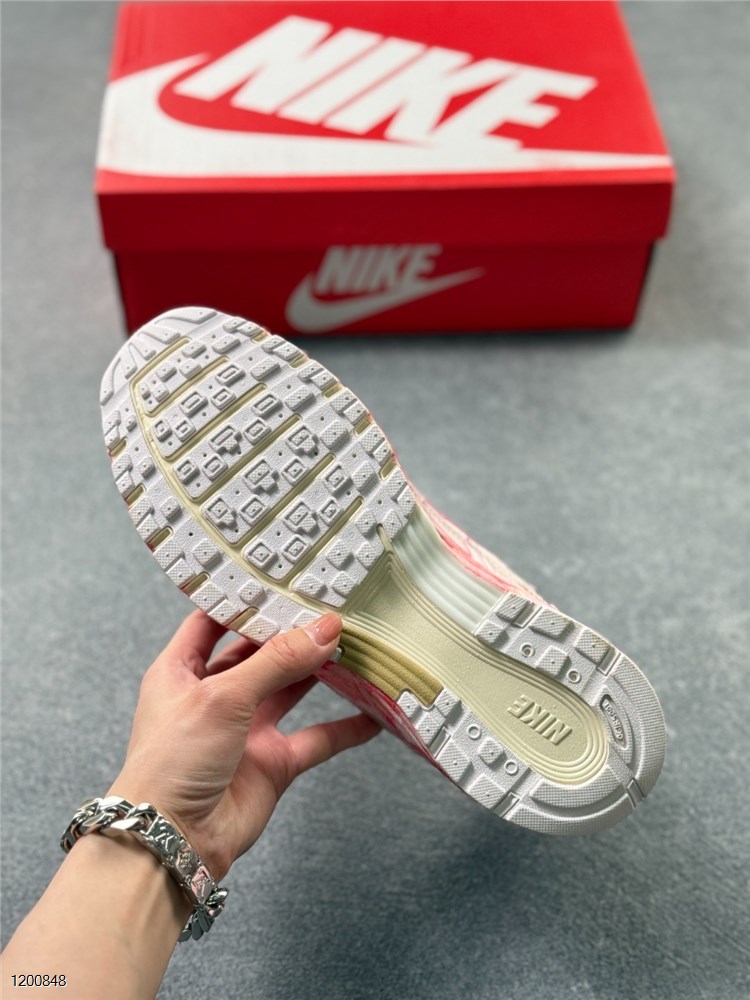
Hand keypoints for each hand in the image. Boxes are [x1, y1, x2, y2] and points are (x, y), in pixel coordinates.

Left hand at [108, 610, 379, 880]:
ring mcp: (245, 729)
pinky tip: (374, 714)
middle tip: (332, 606)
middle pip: (259, 653)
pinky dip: (345, 728)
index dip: (243, 599)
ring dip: (320, 672)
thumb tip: (326, 628)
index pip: (212, 621)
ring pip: (291, 690)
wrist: (173, 841)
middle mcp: (214, 695)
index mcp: (181, 671)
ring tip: (356, 644)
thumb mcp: (223, 696)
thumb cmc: (174, 760)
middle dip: (292, 632)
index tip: (281, 577)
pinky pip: (315, 738)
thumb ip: (278, 661)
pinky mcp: (271, 763)